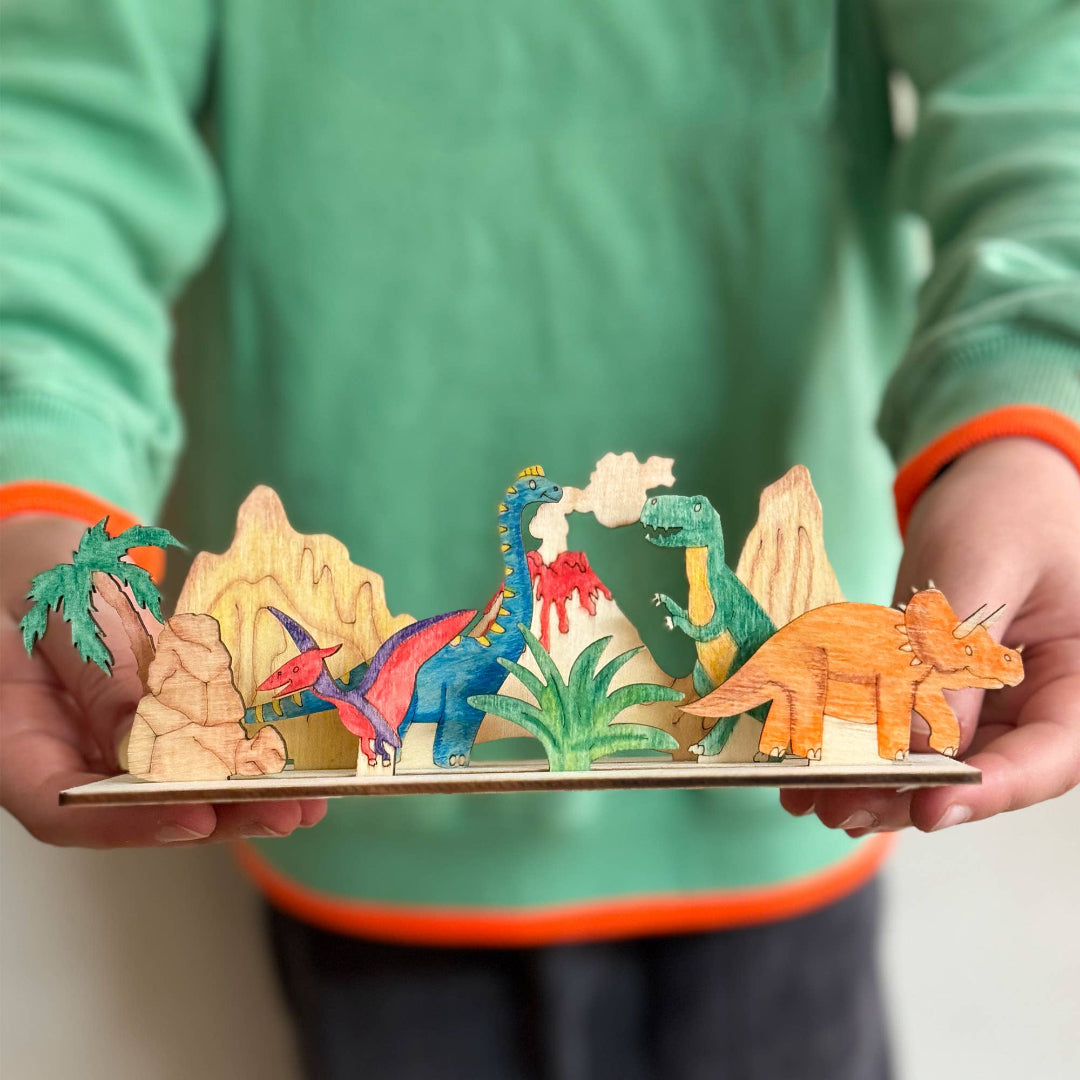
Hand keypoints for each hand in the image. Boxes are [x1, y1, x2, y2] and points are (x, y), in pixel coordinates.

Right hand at [1, 514, 327, 846]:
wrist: (60, 565)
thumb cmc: (48, 582)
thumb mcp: (66, 616)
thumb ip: (98, 675)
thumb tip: (145, 734)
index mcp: (18, 742)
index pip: (62, 806)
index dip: (130, 820)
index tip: (195, 815)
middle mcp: (69, 759)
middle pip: (134, 810)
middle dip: (214, 814)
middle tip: (280, 811)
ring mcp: (117, 748)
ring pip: (176, 789)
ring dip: (243, 798)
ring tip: (306, 800)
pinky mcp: (161, 728)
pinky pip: (201, 750)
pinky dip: (245, 759)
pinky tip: (297, 764)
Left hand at [780, 438, 1079, 833]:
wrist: (988, 480)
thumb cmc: (1008, 507)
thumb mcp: (987, 563)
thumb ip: (957, 647)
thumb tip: (921, 736)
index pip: (1047, 756)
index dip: (989, 789)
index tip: (930, 807)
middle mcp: (1040, 703)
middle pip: (983, 772)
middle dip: (908, 795)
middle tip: (839, 806)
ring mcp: (990, 702)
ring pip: (936, 762)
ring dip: (874, 783)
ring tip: (811, 796)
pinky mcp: (941, 690)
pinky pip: (904, 727)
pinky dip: (860, 745)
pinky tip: (812, 760)